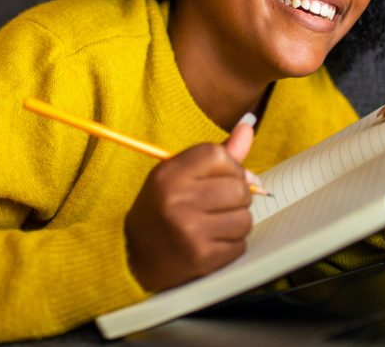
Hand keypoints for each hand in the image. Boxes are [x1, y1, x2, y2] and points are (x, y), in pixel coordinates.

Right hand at [124, 120, 254, 292]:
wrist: (135, 256)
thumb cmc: (161, 209)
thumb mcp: (178, 176)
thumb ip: (215, 155)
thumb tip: (248, 127)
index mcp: (168, 175)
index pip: (218, 155)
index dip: (229, 166)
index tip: (222, 177)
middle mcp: (177, 199)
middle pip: (238, 187)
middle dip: (237, 196)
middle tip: (219, 204)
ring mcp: (189, 230)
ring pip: (244, 218)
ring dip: (237, 222)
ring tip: (215, 224)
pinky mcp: (202, 256)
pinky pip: (240, 244)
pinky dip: (232, 244)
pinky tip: (212, 242)